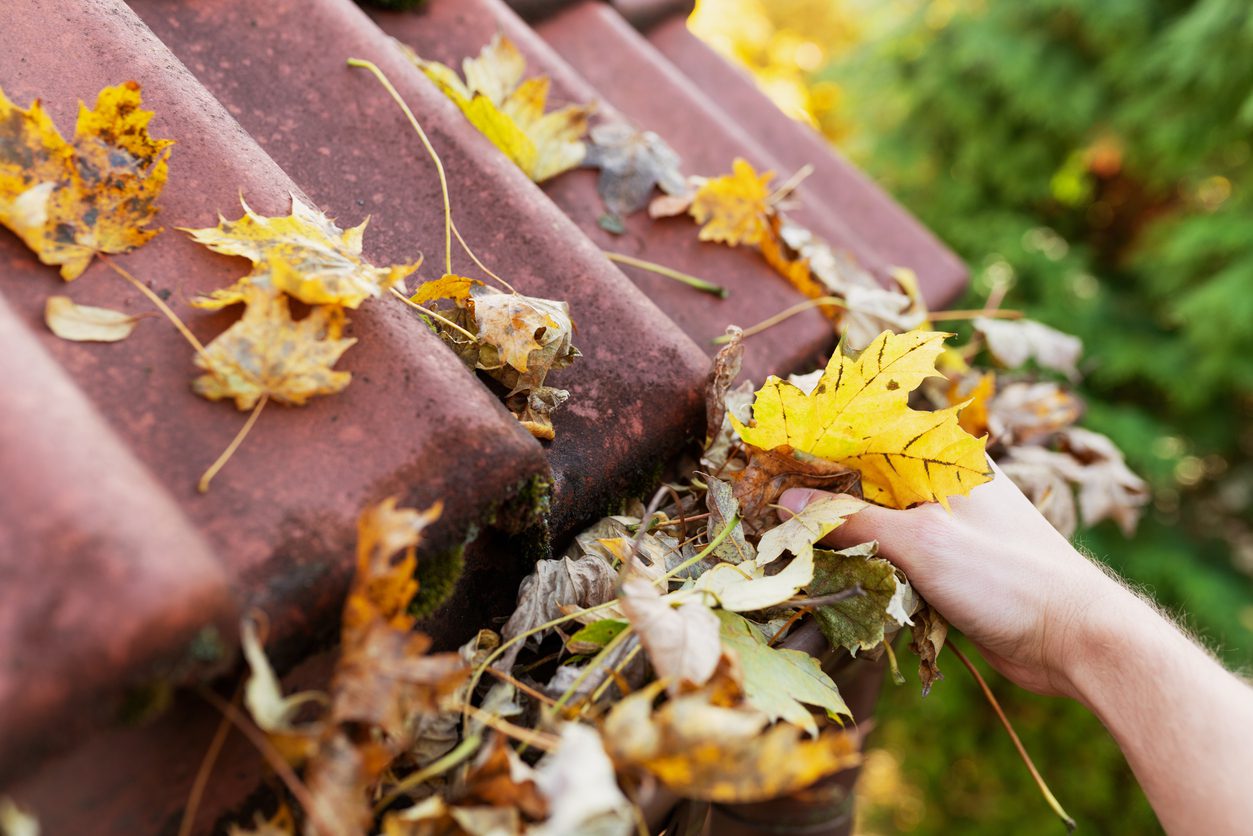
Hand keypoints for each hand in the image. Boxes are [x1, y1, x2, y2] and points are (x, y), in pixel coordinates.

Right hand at [780, 465, 1130, 699]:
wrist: (1075, 639)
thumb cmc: (1007, 575)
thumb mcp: (922, 542)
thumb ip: (853, 521)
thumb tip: (789, 503)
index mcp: (945, 458)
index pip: (866, 431)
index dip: (816, 438)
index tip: (766, 451)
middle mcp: (943, 485)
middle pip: (865, 479)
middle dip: (819, 493)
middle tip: (766, 504)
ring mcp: (947, 527)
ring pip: (875, 521)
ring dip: (839, 535)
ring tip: (786, 541)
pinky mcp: (948, 567)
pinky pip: (893, 557)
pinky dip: (865, 566)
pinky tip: (832, 576)